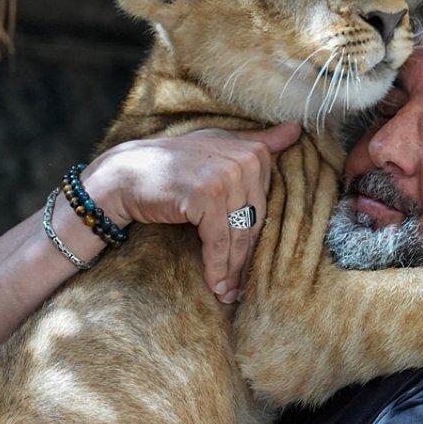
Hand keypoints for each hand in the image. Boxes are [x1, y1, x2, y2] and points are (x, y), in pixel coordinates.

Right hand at [81, 122, 300, 302]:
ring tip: (228, 294)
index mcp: (253, 152)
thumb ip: (258, 141)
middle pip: (253, 224)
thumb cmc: (172, 165)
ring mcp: (226, 177)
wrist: (125, 174)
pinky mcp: (207, 197)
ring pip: (238, 237)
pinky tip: (214, 286)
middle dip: (245, 260)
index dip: (256, 240)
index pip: (264, 208)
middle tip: (241, 289)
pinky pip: (219, 242)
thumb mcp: (217, 146)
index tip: (249, 265)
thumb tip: (297, 129)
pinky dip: (217, 268)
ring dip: (232, 271)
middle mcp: (244, 161)